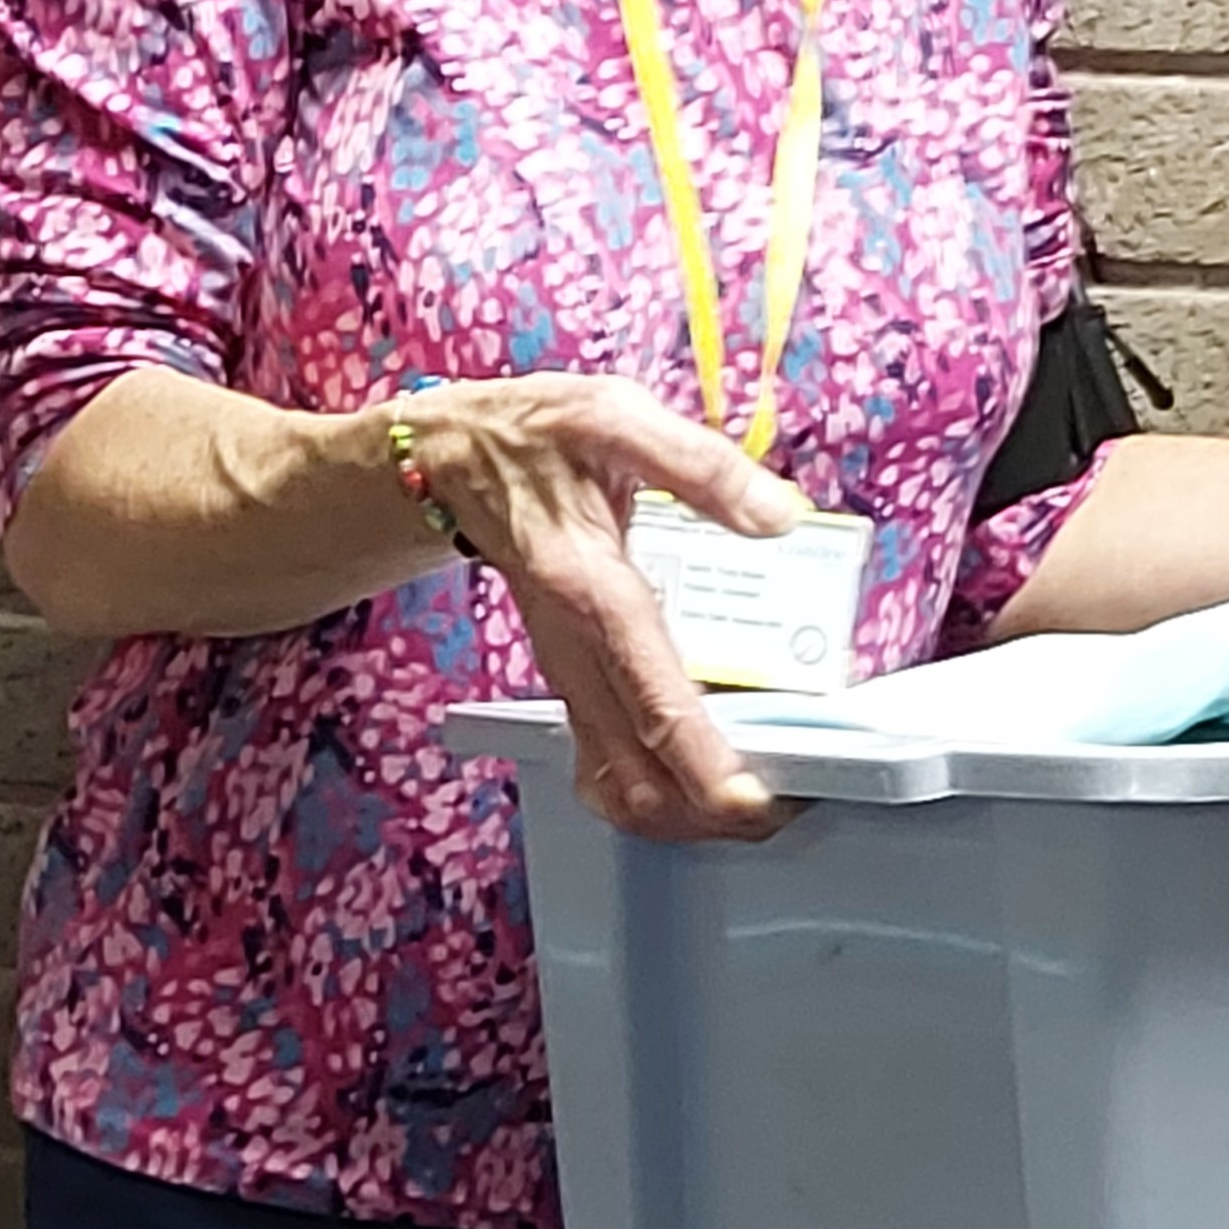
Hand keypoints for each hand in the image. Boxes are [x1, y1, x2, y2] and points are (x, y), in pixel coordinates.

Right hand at [410, 375, 810, 842]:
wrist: (446, 457)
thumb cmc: (531, 433)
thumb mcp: (614, 415)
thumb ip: (698, 465)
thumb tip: (778, 515)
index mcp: (588, 587)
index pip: (651, 698)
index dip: (704, 762)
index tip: (755, 798)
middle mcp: (571, 647)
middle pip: (632, 773)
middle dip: (706, 812)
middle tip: (782, 807)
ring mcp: (563, 671)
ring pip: (613, 781)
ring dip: (680, 812)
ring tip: (753, 803)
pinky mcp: (565, 677)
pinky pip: (604, 760)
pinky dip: (654, 789)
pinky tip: (700, 779)